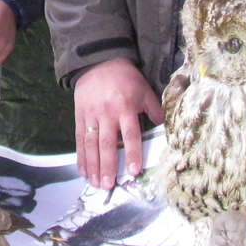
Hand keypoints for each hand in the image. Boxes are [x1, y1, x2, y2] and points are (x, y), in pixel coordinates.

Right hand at [74, 58, 163, 188]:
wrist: (99, 61)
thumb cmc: (126, 78)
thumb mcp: (144, 89)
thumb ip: (154, 109)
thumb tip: (166, 128)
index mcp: (125, 107)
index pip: (130, 134)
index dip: (131, 153)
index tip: (133, 171)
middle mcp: (107, 113)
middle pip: (107, 144)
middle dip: (107, 166)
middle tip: (108, 185)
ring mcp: (91, 115)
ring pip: (91, 144)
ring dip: (93, 165)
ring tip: (95, 183)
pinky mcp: (79, 115)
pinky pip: (79, 138)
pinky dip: (80, 156)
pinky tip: (82, 170)